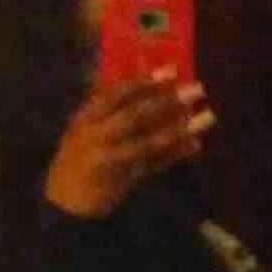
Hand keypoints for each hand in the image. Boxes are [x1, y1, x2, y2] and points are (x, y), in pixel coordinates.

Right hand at [45, 71, 215, 217]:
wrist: (64, 201)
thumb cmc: (77, 158)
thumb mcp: (85, 129)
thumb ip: (109, 109)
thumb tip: (145, 83)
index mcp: (86, 117)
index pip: (116, 93)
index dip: (143, 81)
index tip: (170, 70)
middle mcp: (97, 135)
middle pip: (135, 115)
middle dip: (167, 100)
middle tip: (196, 89)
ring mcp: (110, 159)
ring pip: (148, 141)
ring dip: (178, 129)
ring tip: (206, 118)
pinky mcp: (123, 180)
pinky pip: (153, 165)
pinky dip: (174, 154)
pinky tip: (195, 145)